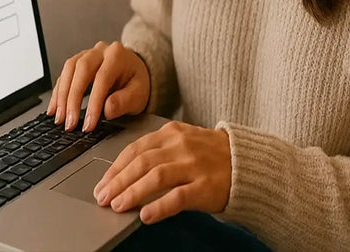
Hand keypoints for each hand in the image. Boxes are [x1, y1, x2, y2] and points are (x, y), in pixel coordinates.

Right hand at [47, 41, 150, 131]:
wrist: (135, 72)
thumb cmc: (137, 83)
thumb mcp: (138, 94)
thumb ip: (125, 101)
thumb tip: (107, 110)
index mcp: (117, 55)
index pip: (102, 78)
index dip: (93, 103)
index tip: (88, 124)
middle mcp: (100, 50)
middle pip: (81, 69)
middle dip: (72, 98)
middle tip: (70, 123)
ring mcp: (87, 54)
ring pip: (69, 69)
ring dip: (62, 95)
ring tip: (60, 118)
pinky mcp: (78, 62)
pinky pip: (64, 74)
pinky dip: (58, 92)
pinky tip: (54, 109)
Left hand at [93, 121, 231, 224]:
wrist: (247, 163)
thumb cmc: (210, 155)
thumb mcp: (183, 142)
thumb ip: (157, 152)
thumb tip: (124, 172)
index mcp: (172, 132)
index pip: (136, 148)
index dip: (115, 166)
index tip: (102, 182)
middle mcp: (181, 146)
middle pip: (141, 162)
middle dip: (118, 181)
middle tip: (103, 197)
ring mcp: (194, 165)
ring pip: (155, 176)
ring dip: (132, 192)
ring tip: (117, 205)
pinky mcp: (206, 186)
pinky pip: (178, 196)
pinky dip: (159, 206)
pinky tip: (145, 215)